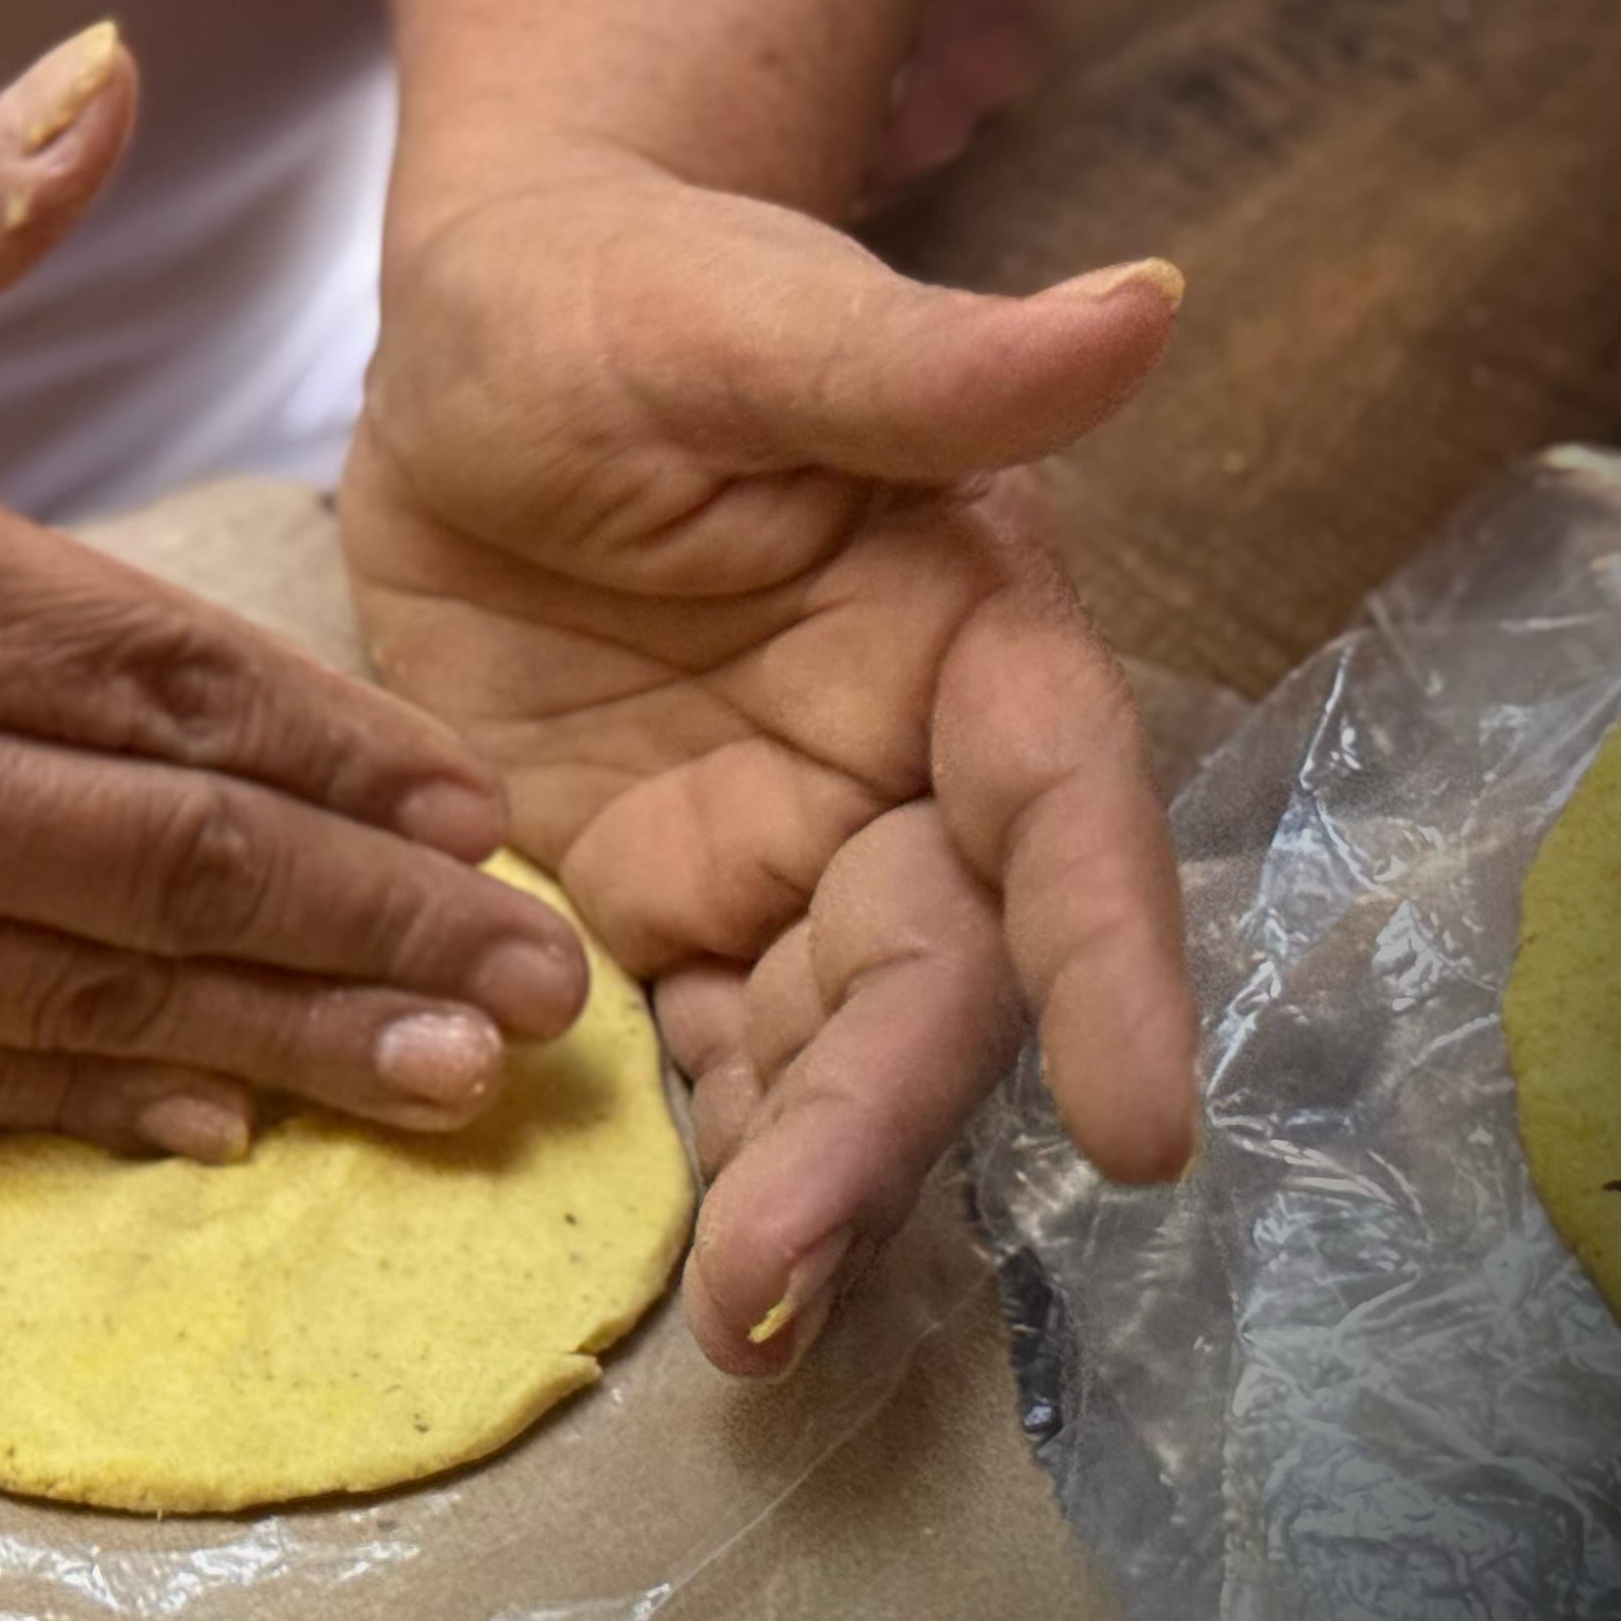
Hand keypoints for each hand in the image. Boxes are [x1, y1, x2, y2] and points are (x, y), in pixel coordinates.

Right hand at [0, 27, 591, 1158]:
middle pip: (180, 864)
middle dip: (384, 926)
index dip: (354, 756)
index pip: (181, 684)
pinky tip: (202, 1129)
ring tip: (452, 1088)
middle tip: (555, 988)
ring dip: (288, 1044)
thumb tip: (113, 75)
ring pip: (85, 999)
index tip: (490, 808)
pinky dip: (80, 1106)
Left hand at [337, 152, 1198, 1369]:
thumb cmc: (625, 294)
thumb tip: (1143, 308)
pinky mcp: (640, 892)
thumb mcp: (744, 317)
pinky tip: (640, 1260)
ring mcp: (771, 848)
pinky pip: (674, 1039)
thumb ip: (924, 362)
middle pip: (930, 979)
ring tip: (731, 1327)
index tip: (1141, 1128)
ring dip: (785, 1179)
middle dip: (877, 1130)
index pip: (1063, 813)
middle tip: (784, 1281)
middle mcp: (898, 773)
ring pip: (813, 1043)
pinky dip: (670, 1144)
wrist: (476, 337)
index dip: (1109, 966)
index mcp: (970, 637)